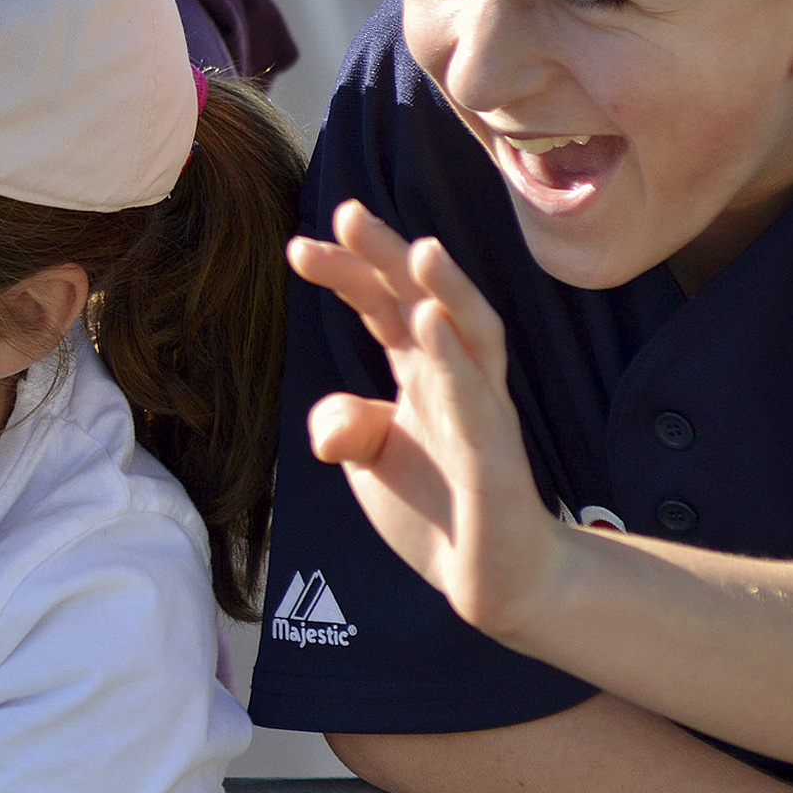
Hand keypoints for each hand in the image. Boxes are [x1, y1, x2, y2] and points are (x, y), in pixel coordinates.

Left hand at [291, 200, 570, 642]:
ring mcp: (483, 415)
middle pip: (427, 300)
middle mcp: (458, 380)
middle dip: (390, 255)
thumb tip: (326, 422)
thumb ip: (345, 427)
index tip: (299, 247)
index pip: (384, 306)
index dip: (347, 273)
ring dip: (448, 292)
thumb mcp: (370, 461)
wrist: (493, 579)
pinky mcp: (494, 460)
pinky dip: (454, 361)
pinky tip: (430, 324)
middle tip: (346, 213)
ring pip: (474, 336)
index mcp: (423, 372)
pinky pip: (477, 403)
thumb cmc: (437, 510)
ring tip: (420, 251)